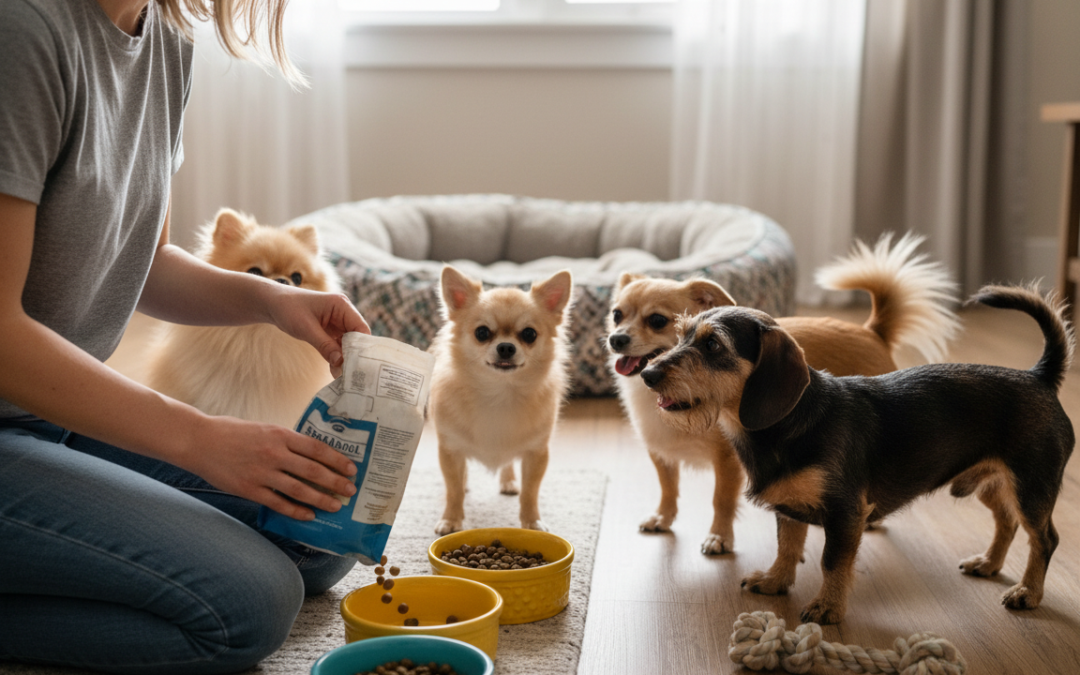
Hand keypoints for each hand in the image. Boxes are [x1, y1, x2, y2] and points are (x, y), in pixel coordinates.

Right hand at [183, 414, 359, 519]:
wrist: (199, 441)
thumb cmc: (232, 432)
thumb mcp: (264, 428)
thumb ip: (286, 441)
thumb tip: (311, 454)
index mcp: (280, 434)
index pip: (317, 448)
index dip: (337, 460)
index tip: (351, 468)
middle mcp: (274, 454)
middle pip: (313, 471)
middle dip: (335, 482)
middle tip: (350, 490)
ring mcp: (262, 473)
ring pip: (299, 490)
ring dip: (320, 500)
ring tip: (336, 506)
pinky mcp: (249, 489)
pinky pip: (278, 503)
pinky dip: (295, 511)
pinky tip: (308, 516)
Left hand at [268, 287, 370, 376]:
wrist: (274, 304)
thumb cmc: (289, 309)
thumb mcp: (306, 328)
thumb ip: (325, 345)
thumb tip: (340, 363)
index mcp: (342, 305)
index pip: (361, 328)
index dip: (362, 346)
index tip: (358, 365)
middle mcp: (343, 313)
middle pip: (357, 337)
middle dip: (353, 355)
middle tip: (349, 374)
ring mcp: (338, 322)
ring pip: (348, 343)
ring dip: (344, 358)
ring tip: (340, 375)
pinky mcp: (331, 330)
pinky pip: (338, 345)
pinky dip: (336, 357)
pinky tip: (334, 370)